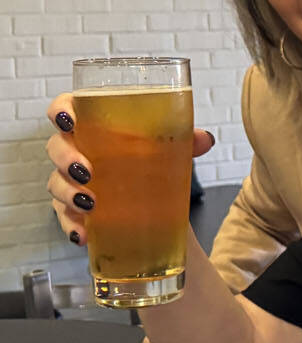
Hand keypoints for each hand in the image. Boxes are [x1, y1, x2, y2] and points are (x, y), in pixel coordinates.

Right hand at [45, 91, 215, 244]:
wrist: (157, 203)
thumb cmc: (153, 162)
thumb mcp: (169, 149)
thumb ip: (186, 141)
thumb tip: (205, 139)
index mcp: (96, 126)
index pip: (66, 109)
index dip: (60, 111)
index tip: (69, 120)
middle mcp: (78, 150)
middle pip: (56, 147)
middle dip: (66, 158)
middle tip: (86, 171)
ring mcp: (73, 182)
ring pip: (56, 183)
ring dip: (68, 193)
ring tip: (90, 204)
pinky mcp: (75, 211)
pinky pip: (64, 218)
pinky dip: (72, 226)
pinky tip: (82, 234)